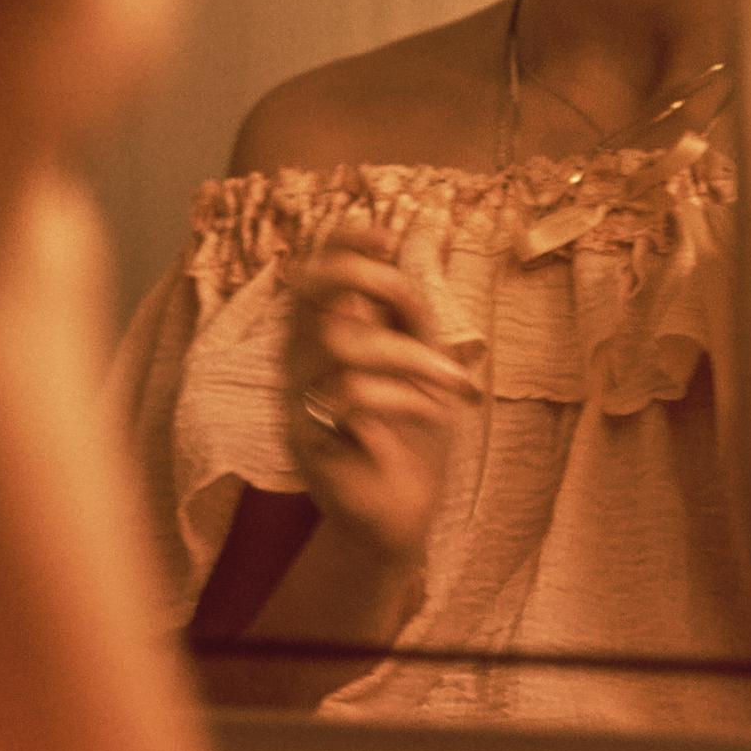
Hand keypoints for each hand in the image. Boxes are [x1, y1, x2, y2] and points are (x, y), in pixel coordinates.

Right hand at [281, 231, 479, 563]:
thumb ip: (406, 312)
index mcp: (322, 331)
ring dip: (411, 355)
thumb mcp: (417, 359)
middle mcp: (299, 358)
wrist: (399, 511)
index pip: (313, 266)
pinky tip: (433, 411)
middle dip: (367, 278)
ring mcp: (296, 399)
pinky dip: (405, 398)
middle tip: (413, 302)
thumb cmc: (409, 430)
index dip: (342, 241)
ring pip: (340, 341)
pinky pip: (351, 398)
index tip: (386, 238)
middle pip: (309, 289)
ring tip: (453, 381)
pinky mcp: (306, 441)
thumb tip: (406, 247)